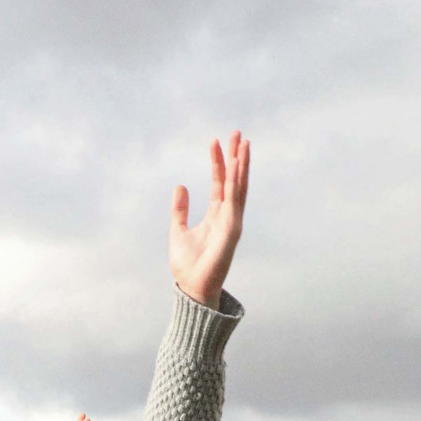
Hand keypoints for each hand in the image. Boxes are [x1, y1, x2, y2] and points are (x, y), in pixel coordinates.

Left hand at [169, 133, 248, 308]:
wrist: (192, 288)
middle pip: (234, 180)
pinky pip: (235, 199)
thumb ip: (179, 210)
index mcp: (216, 215)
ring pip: (239, 186)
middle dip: (236, 157)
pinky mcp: (232, 229)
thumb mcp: (177, 231)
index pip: (220, 182)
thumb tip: (180, 186)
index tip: (214, 141)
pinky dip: (236, 181)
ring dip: (241, 164)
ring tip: (243, 142)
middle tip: (237, 133)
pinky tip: (236, 164)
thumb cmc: (187, 266)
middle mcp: (227, 215)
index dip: (218, 162)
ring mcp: (232, 221)